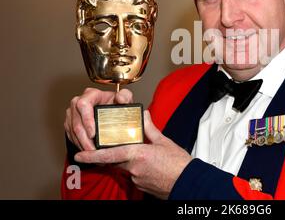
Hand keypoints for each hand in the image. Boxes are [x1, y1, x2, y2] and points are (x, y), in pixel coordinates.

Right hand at [64, 87, 133, 150]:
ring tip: (91, 153)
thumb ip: (125, 96)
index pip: (83, 105)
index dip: (86, 120)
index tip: (93, 134)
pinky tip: (86, 150)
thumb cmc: (117, 103)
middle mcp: (78, 102)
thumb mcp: (125, 98)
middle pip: (76, 122)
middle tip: (93, 149)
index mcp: (91, 94)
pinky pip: (70, 135)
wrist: (112, 110)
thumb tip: (120, 98)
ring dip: (81, 143)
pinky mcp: (69, 122)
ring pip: (72, 130)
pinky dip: (78, 144)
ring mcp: (72, 112)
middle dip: (84, 138)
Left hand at [74, 111, 192, 198]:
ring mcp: (136, 179)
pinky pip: (132, 175)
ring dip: (126, 161)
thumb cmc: (178, 163)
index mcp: (138, 155)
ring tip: (139, 155)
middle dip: (109, 156)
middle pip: (114, 161)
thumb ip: (150, 129)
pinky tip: (146, 164)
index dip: (92, 155)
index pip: (109, 155)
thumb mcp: (164, 142)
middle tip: (107, 148)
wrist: (188, 182)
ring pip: (124, 168)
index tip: (79, 154)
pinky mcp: (141, 185)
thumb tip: (144, 116)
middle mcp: (133, 168)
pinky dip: (135, 168)